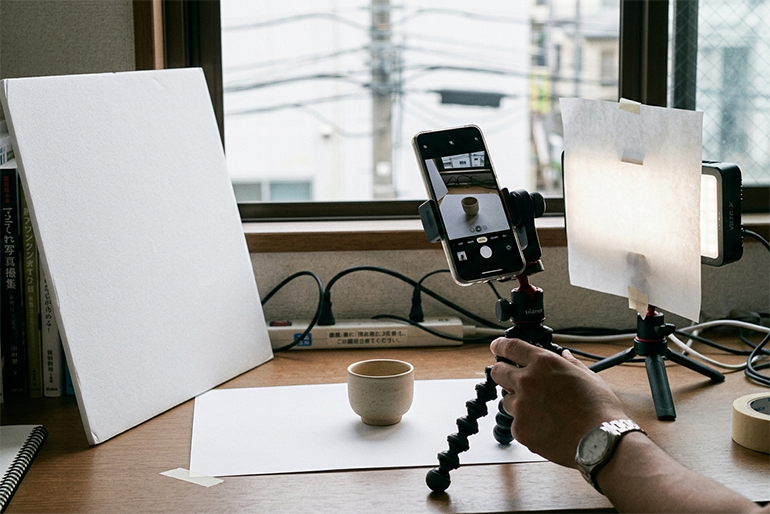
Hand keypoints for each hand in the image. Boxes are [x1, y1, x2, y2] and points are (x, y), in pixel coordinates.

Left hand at [490, 337, 626, 467]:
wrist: (600, 441)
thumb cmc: (598, 408)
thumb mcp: (588, 376)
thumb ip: (570, 363)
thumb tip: (564, 355)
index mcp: (543, 363)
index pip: (510, 346)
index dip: (500, 346)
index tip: (497, 347)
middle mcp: (527, 381)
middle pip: (498, 371)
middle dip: (503, 373)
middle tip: (512, 379)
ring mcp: (521, 406)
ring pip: (507, 400)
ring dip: (518, 402)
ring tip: (542, 411)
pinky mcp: (520, 429)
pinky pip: (516, 423)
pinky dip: (526, 424)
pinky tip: (546, 427)